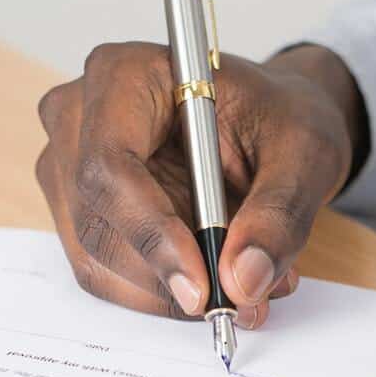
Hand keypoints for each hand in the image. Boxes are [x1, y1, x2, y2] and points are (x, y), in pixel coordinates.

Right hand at [35, 43, 363, 327]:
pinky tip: (215, 280)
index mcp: (124, 75)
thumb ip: (279, 214)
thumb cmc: (279, 118)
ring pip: (96, 259)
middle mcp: (79, 118)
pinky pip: (107, 274)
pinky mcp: (82, 212)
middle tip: (241, 301)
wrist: (269, 125)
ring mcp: (70, 168)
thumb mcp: (305, 153)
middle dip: (167, 276)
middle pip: (96, 222)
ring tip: (244, 287)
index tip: (202, 285)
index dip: (151, 233)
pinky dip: (162, 293)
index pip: (109, 165)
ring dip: (169, 293)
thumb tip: (243, 280)